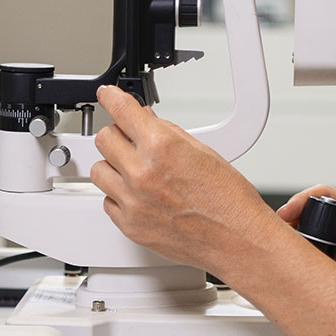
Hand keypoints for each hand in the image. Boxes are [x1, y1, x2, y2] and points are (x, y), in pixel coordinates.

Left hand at [90, 85, 280, 273]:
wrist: (236, 240)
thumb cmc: (229, 200)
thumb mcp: (202, 151)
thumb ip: (167, 133)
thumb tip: (146, 121)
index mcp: (162, 147)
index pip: (121, 110)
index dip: (111, 97)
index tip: (107, 95)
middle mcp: (142, 173)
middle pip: (104, 139)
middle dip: (117, 135)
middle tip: (130, 140)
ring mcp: (133, 201)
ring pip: (99, 170)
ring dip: (113, 165)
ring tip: (135, 170)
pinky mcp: (130, 226)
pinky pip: (107, 201)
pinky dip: (119, 195)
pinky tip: (139, 195)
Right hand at [276, 186, 335, 321]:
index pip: (327, 196)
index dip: (304, 200)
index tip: (288, 214)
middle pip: (312, 213)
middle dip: (292, 221)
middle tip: (278, 238)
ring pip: (308, 235)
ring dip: (294, 241)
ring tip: (282, 254)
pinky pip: (311, 257)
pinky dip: (299, 260)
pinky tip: (293, 269)